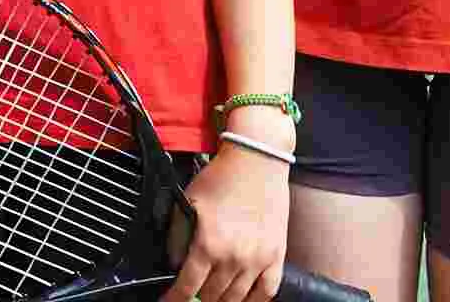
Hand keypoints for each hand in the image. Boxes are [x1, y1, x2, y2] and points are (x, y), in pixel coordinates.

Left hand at [165, 144, 288, 301]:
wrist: (256, 161)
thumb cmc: (221, 177)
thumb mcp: (188, 201)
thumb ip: (177, 234)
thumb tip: (173, 261)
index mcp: (208, 244)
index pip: (188, 285)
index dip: (175, 298)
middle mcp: (234, 258)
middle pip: (211, 295)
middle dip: (197, 296)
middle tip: (191, 292)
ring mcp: (258, 261)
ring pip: (236, 298)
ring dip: (221, 300)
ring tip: (212, 295)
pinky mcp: (276, 258)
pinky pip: (266, 293)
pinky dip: (252, 300)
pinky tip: (243, 298)